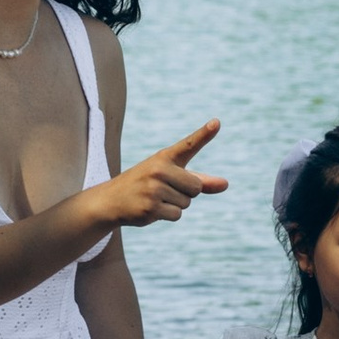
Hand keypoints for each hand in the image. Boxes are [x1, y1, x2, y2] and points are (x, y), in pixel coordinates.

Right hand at [101, 120, 226, 230]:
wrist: (111, 200)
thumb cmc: (146, 185)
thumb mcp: (170, 177)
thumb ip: (200, 180)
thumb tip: (226, 184)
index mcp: (164, 157)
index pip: (188, 145)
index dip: (204, 135)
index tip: (217, 123)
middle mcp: (159, 169)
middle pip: (196, 187)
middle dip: (186, 193)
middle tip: (163, 190)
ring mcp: (154, 188)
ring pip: (187, 203)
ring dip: (175, 205)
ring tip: (154, 198)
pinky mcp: (151, 207)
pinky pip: (177, 215)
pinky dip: (167, 215)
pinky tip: (151, 209)